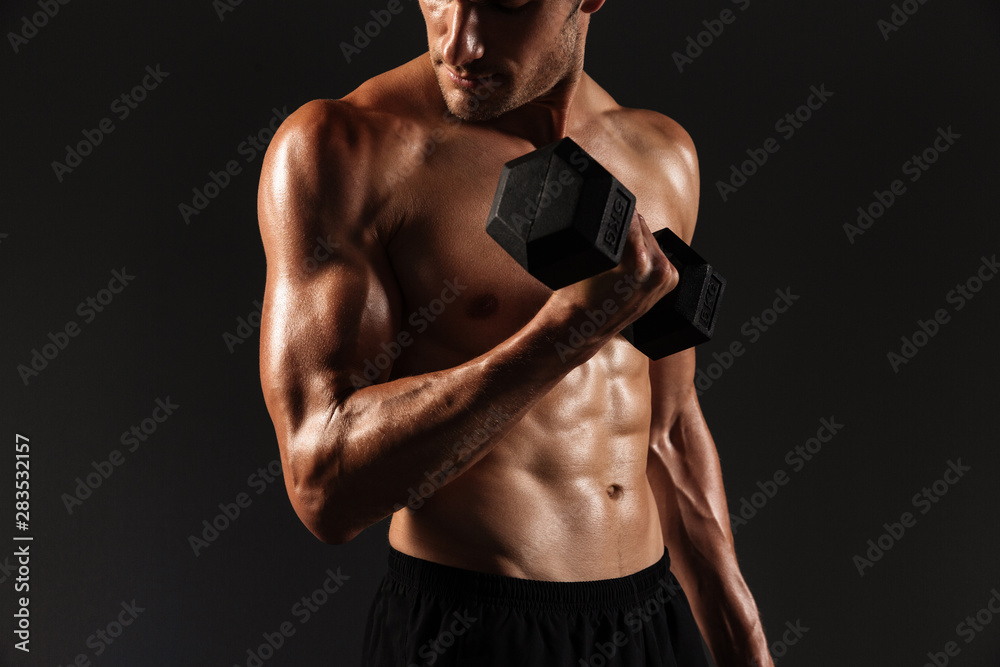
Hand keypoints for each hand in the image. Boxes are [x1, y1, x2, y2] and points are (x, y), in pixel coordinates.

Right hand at [549, 210, 677, 340]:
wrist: (581, 328)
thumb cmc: (576, 293)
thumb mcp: (590, 254)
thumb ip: (608, 227)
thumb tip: (619, 205)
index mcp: (637, 259)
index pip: (630, 215)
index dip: (613, 208)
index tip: (607, 204)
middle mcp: (657, 268)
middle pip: (641, 225)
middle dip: (624, 228)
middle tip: (606, 242)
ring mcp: (665, 277)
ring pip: (649, 239)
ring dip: (635, 242)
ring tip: (615, 260)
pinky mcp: (669, 282)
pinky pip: (656, 255)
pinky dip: (644, 256)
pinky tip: (628, 268)